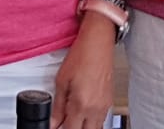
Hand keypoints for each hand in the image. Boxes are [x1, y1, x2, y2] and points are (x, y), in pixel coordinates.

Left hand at [51, 13, 114, 128]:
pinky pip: (101, 119)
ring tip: (73, 117)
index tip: (55, 126)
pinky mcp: (109, 101)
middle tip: (64, 122)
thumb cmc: (81, 55)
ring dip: (83, 126)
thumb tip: (53, 121)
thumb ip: (57, 105)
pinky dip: (92, 120)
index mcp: (81, 104)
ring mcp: (104, 106)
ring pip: (94, 128)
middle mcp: (95, 108)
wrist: (98, 43)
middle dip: (73, 128)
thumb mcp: (61, 80)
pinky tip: (83, 111)